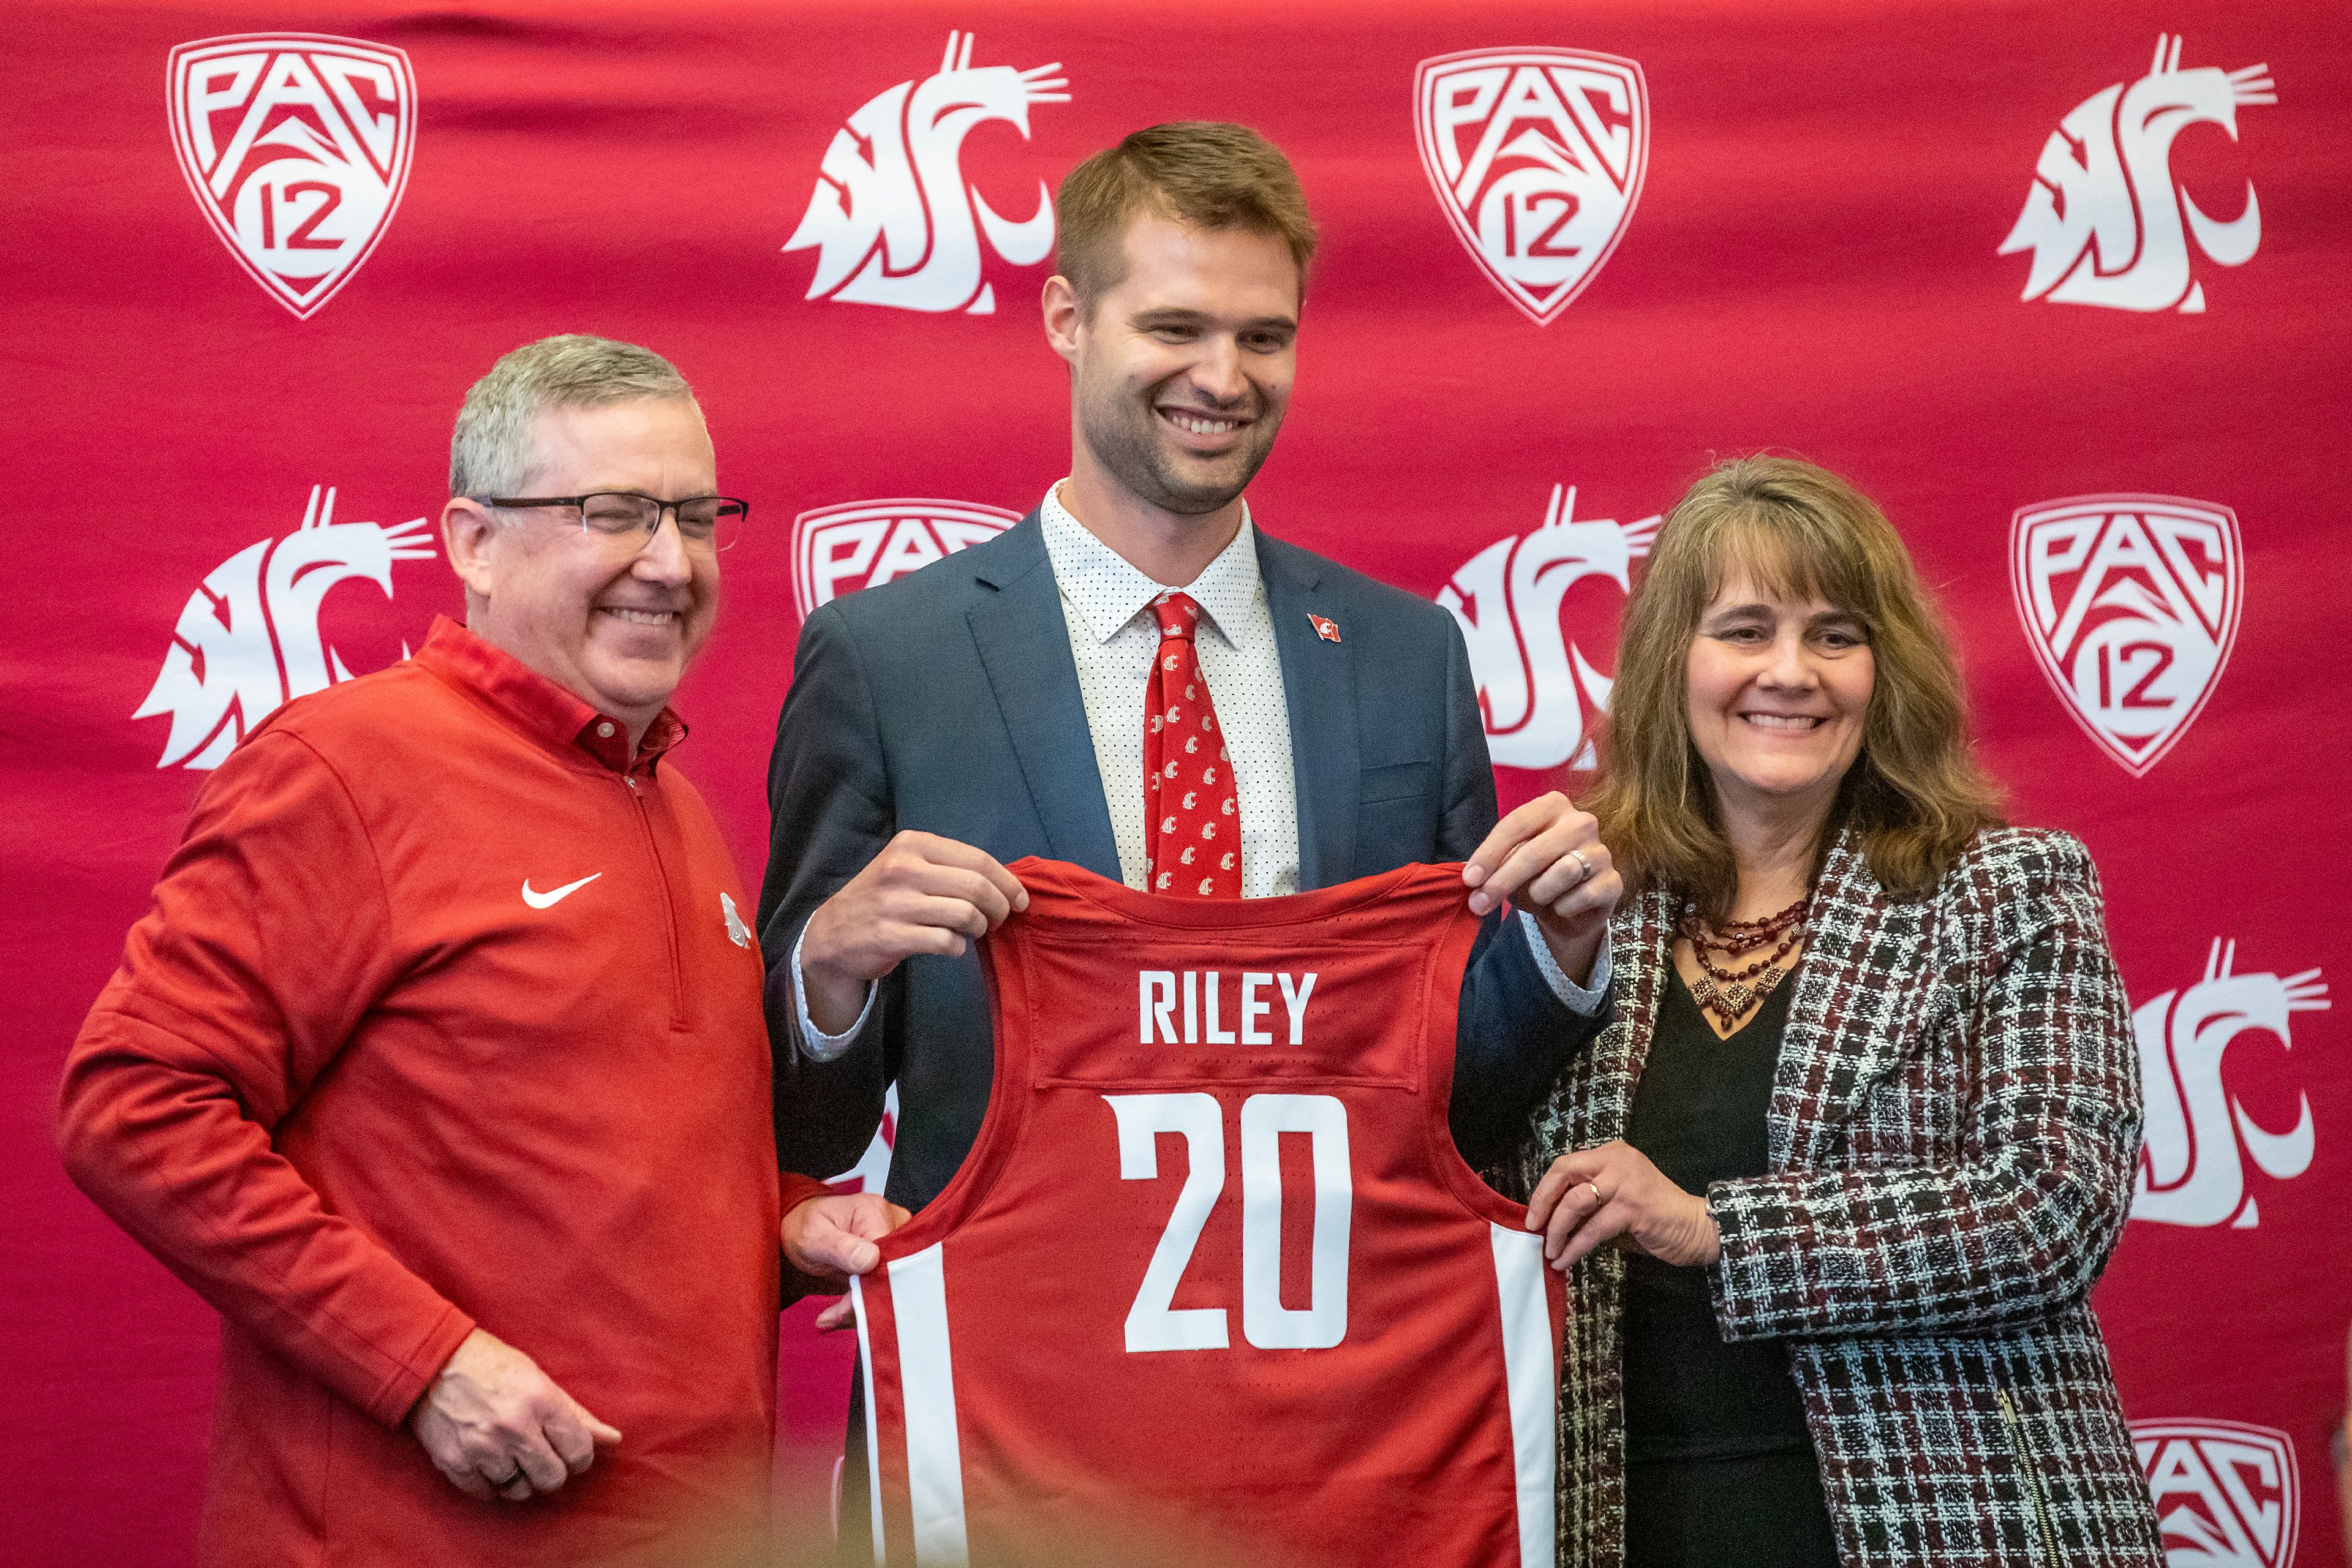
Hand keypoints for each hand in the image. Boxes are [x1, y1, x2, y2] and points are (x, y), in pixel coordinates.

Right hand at [408, 1328, 620, 1502]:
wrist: (433, 1363)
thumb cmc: (492, 1366)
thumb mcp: (539, 1379)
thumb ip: (577, 1414)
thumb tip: (614, 1439)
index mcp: (540, 1400)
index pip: (579, 1450)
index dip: (580, 1457)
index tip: (571, 1452)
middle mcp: (513, 1427)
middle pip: (552, 1478)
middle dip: (552, 1471)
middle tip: (542, 1456)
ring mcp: (482, 1447)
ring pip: (519, 1491)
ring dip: (521, 1479)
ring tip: (513, 1456)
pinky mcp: (455, 1462)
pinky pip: (487, 1493)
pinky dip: (492, 1484)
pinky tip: (490, 1462)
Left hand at [783, 1192, 909, 1330]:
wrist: (800, 1230)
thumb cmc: (804, 1227)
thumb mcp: (813, 1237)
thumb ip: (841, 1248)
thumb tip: (872, 1258)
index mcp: (874, 1211)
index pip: (888, 1252)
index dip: (873, 1280)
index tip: (850, 1301)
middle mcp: (889, 1221)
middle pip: (893, 1267)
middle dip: (867, 1295)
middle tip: (838, 1312)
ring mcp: (890, 1237)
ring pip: (889, 1278)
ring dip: (864, 1300)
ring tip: (834, 1313)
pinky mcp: (885, 1254)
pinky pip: (883, 1281)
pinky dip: (863, 1299)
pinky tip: (841, 1308)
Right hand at [801, 832, 1028, 1033]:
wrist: (832, 933)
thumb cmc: (882, 898)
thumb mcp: (906, 866)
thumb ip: (948, 867)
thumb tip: (1004, 883)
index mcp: (911, 844)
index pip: (977, 859)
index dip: (1007, 881)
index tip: (1020, 899)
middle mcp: (903, 868)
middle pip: (976, 886)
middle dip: (999, 907)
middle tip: (1000, 919)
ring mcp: (895, 903)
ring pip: (965, 915)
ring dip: (980, 928)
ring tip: (974, 931)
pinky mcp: (891, 936)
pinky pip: (946, 942)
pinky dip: (958, 948)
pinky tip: (951, 946)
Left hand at [1462, 793, 1620, 984]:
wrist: (1571, 910)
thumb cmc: (1535, 878)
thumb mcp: (1511, 864)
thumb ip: (1496, 864)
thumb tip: (1475, 881)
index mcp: (1553, 806)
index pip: (1516, 823)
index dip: (1489, 853)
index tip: (1470, 879)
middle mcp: (1582, 822)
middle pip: (1535, 851)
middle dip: (1503, 881)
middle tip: (1479, 904)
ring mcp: (1601, 851)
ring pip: (1561, 873)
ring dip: (1539, 893)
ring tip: (1537, 897)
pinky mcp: (1614, 881)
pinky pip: (1581, 897)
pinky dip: (1563, 907)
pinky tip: (1562, 906)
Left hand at [1525, 1141, 1720, 1271]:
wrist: (1696, 1228)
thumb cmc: (1655, 1217)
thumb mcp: (1617, 1200)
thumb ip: (1589, 1201)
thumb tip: (1550, 1218)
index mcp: (1612, 1154)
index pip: (1565, 1164)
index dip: (1544, 1189)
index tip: (1533, 1214)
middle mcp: (1618, 1160)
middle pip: (1564, 1172)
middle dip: (1542, 1202)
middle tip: (1533, 1228)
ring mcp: (1626, 1181)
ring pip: (1575, 1202)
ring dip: (1557, 1230)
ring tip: (1550, 1251)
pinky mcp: (1633, 1206)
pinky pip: (1593, 1228)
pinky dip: (1575, 1246)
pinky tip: (1565, 1259)